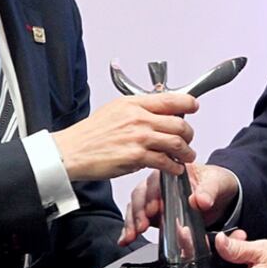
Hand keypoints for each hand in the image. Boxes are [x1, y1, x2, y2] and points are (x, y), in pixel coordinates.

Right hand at [53, 94, 197, 180]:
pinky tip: (174, 168)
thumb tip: (156, 111)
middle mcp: (138, 118)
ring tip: (186, 156)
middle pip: (179, 123)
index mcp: (133, 104)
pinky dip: (174, 166)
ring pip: (176, 142)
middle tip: (189, 139)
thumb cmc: (90, 134)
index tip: (194, 107)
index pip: (171, 99)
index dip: (188, 103)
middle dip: (189, 133)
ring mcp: (138, 137)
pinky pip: (165, 161)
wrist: (71, 152)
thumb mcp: (114, 110)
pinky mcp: (136, 157)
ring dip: (186, 152)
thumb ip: (137, 109)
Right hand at [120, 164, 239, 245]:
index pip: (157, 180)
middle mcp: (159, 183)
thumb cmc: (216, 183)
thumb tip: (200, 200)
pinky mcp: (154, 213)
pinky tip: (125, 239)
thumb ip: (209, 192)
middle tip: (141, 226)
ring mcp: (154, 198)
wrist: (220, 195)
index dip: (153, 194)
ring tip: (131, 235)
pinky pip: (137, 218)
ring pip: (136, 206)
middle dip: (139, 211)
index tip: (154, 209)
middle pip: (142, 193)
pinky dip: (130, 229)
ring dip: (132, 221)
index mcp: (173, 170)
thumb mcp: (217, 184)